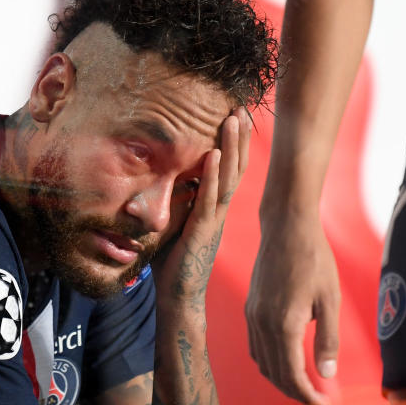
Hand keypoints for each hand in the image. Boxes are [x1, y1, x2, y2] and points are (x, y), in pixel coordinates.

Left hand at [152, 108, 249, 311]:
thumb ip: (175, 201)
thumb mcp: (173, 223)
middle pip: (235, 167)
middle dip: (239, 137)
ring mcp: (213, 220)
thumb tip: (163, 176)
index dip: (235, 144)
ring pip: (226, 178)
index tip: (236, 115)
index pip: (228, 170)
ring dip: (231, 147)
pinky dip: (210, 176)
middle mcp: (218, 211)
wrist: (178, 297)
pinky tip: (214, 154)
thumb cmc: (172, 262)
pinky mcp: (201, 231)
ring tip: (234, 119)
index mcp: (213, 208)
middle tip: (242, 107)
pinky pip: (207, 199)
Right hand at [245, 210, 339, 404]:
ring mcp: (252, 316)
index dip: (308, 395)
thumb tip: (327, 374)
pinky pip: (255, 347)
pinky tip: (286, 360)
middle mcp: (262, 324)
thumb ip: (328, 339)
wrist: (286, 228)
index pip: (292, 375)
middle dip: (295, 392)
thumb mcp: (330, 300)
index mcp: (284, 324)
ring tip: (304, 384)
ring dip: (281, 379)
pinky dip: (269, 362)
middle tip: (319, 400)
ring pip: (262, 362)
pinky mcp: (250, 308)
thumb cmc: (315, 260)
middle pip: (274, 374)